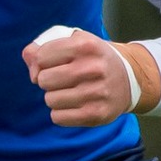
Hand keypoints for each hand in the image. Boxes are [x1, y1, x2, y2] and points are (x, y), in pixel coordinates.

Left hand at [23, 28, 159, 126]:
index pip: (41, 57)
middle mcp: (92, 68)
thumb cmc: (93, 59)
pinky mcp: (96, 114)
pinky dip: (61, 113)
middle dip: (48, 80)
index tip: (56, 63)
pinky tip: (75, 104)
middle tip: (65, 78)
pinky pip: (57, 118)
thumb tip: (30, 64)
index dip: (43, 61)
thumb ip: (42, 47)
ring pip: (49, 100)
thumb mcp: (73, 42)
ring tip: (72, 91)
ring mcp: (96, 93)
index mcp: (85, 45)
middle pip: (43, 80)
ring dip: (55, 97)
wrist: (130, 79)